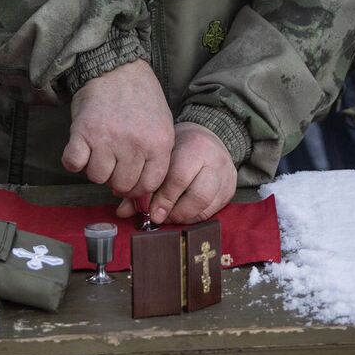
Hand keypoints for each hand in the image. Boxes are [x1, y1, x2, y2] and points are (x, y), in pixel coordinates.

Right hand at [62, 59, 173, 196]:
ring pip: (97, 177)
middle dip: (115, 178)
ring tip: (98, 150)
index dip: (136, 186)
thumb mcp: (161, 126)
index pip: (148, 185)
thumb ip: (156, 159)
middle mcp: (135, 144)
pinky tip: (80, 150)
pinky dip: (73, 161)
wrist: (116, 68)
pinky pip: (74, 164)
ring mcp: (108, 139)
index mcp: (159, 144)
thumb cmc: (140, 98)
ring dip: (95, 167)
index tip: (129, 176)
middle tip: (113, 160)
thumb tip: (140, 196)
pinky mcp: (83, 132)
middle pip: (122, 185)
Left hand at [117, 122, 236, 223]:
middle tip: (160, 217)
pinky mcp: (231, 189)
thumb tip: (123, 211)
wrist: (208, 136)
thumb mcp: (161, 156)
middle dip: (176, 212)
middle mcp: (215, 160)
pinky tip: (181, 213)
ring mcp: (227, 176)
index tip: (150, 212)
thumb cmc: (178, 147)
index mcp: (195, 146)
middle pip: (198, 196)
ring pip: (207, 207)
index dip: (163, 199)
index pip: (178, 178)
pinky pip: (212, 211)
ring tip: (169, 216)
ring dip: (184, 217)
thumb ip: (144, 182)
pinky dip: (194, 217)